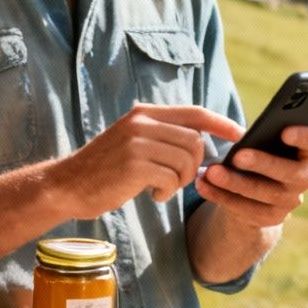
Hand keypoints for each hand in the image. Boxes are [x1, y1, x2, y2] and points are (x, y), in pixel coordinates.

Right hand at [55, 104, 243, 218]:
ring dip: (181, 181)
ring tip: (162, 188)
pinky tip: (153, 195)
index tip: (240, 135)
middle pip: (195, 141)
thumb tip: (204, 140)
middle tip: (178, 180)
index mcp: (143, 113)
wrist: (68, 185)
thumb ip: (162, 135)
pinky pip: (172, 179)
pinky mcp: (134, 165)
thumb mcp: (133, 141)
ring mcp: (136, 143)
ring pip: (186, 161)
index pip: (195, 113)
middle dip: (195, 165)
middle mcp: (141, 123)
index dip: (222, 123)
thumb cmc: (105, 169)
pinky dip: (167, 192)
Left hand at [195, 126, 307, 228]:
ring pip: (263, 192)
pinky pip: (245, 208)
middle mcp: (303, 178)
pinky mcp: (271, 218)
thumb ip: (258, 137)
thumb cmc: (256, 155)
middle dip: (262, 163)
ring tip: (210, 172)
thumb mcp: (259, 144)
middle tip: (238, 156)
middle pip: (288, 171)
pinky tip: (202, 185)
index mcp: (305, 153)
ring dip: (234, 182)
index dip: (305, 137)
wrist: (253, 192)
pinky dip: (220, 196)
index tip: (285, 131)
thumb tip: (239, 135)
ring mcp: (289, 201)